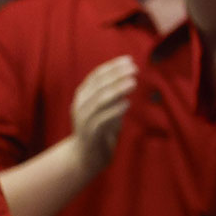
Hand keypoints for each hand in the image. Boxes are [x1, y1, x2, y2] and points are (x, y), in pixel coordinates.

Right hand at [70, 55, 136, 172]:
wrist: (86, 156)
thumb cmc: (100, 126)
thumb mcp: (105, 105)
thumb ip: (113, 90)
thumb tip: (130, 72)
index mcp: (82, 95)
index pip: (96, 75)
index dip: (113, 66)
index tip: (129, 60)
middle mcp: (80, 105)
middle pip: (99, 86)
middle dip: (117, 75)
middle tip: (135, 69)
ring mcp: (83, 120)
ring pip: (100, 101)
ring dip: (118, 90)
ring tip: (134, 83)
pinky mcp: (90, 134)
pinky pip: (102, 120)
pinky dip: (115, 110)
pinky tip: (127, 104)